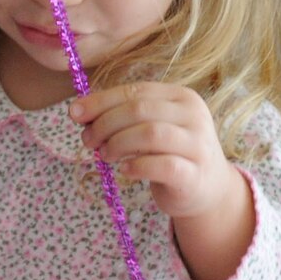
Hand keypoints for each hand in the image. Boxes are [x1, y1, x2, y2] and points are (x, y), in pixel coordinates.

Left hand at [72, 82, 236, 216]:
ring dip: (118, 143)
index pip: (135, 91)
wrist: (206, 188)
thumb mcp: (147, 126)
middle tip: (88, 140)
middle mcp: (194, 116)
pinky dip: (136, 166)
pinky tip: (125, 170)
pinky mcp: (195, 174)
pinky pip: (163, 165)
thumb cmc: (168, 152)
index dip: (100, 101)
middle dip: (105, 124)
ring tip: (105, 155)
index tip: (74, 114)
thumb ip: (119, 114)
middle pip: (139, 110)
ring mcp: (198, 145)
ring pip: (151, 134)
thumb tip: (77, 110)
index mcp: (180, 97)